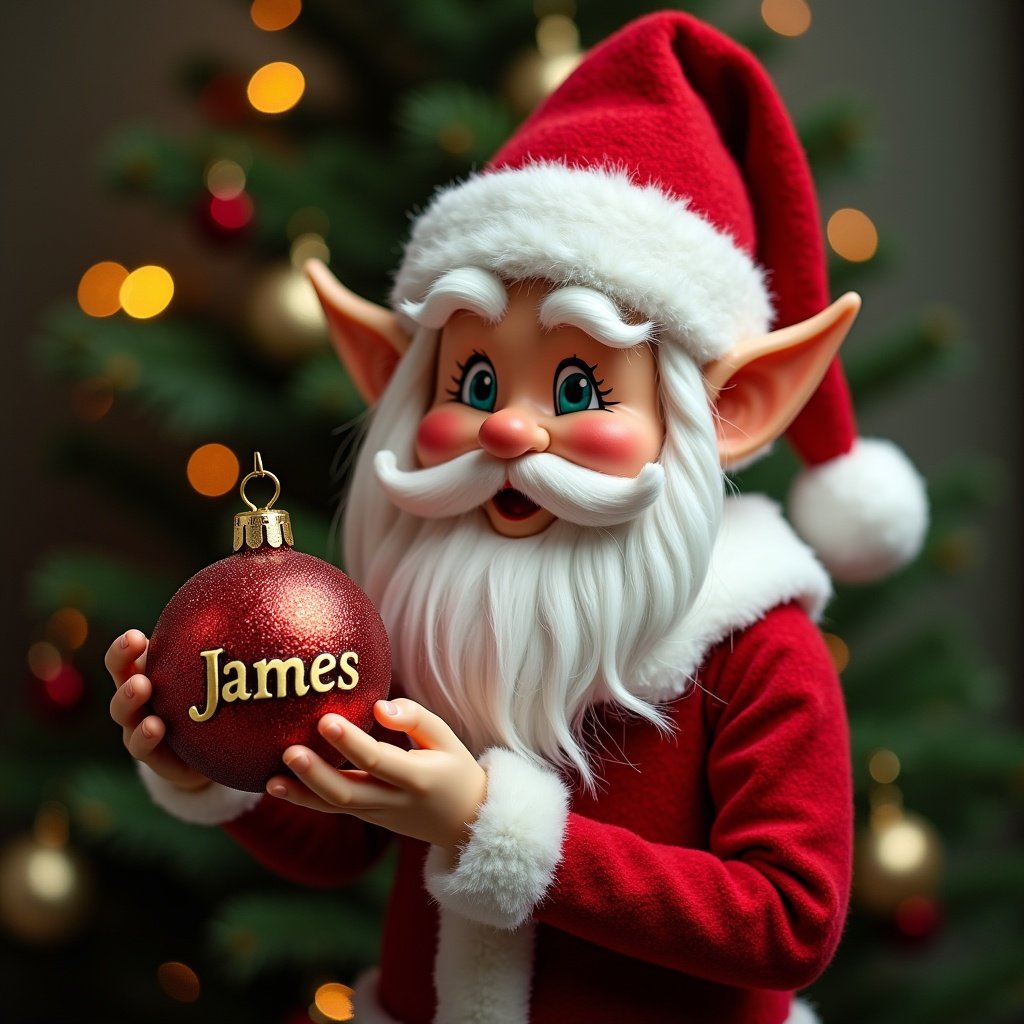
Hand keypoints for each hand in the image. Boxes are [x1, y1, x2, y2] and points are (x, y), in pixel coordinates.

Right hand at [105, 630, 211, 791]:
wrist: (209, 748)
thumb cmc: (209, 696)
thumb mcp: (214, 672)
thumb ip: (221, 646)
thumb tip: (244, 603)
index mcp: (146, 673)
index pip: (125, 658)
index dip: (124, 648)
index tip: (136, 638)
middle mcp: (138, 701)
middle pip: (121, 687)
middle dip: (125, 681)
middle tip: (141, 681)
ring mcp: (140, 729)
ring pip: (127, 720)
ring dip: (135, 716)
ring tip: (151, 719)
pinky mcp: (152, 757)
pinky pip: (145, 751)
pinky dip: (148, 742)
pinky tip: (158, 732)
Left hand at [267, 699, 486, 857]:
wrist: (465, 822)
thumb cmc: (454, 770)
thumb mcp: (447, 738)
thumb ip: (416, 718)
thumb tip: (377, 707)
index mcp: (419, 778)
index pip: (378, 761)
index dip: (351, 743)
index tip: (326, 721)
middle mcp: (395, 801)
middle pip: (348, 793)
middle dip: (316, 774)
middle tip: (289, 751)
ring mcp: (378, 815)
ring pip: (335, 807)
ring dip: (302, 794)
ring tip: (271, 780)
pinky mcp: (367, 817)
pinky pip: (333, 809)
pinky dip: (305, 799)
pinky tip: (277, 786)